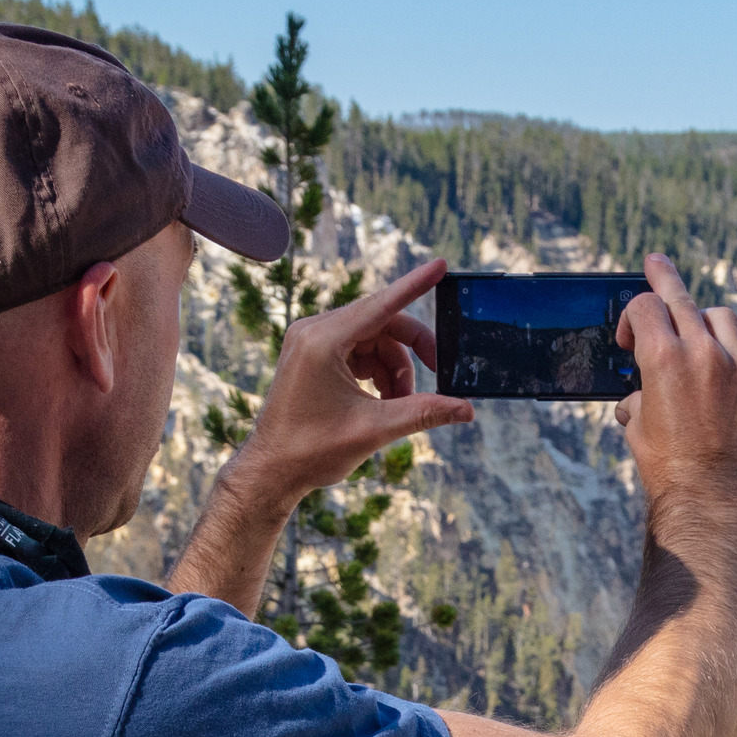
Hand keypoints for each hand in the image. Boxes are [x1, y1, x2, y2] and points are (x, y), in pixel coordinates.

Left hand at [224, 254, 475, 512]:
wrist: (270, 471)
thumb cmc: (311, 451)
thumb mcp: (375, 429)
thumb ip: (424, 413)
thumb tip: (466, 410)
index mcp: (323, 341)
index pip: (381, 304)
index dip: (415, 285)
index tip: (440, 265)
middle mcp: (313, 331)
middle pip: (381, 322)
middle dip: (411, 351)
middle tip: (438, 374)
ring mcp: (310, 341)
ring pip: (372, 339)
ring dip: (394, 368)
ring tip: (398, 405)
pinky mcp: (311, 354)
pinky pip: (357, 350)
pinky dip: (376, 372)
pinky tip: (381, 401)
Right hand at [616, 252, 736, 526]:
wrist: (709, 498)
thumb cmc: (665, 467)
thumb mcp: (636, 427)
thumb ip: (638, 397)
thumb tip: (637, 397)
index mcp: (663, 359)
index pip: (646, 306)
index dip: (631, 318)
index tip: (627, 342)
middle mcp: (702, 353)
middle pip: (680, 296)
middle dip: (663, 276)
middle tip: (655, 261)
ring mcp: (734, 367)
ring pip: (717, 316)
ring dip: (699, 318)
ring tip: (690, 331)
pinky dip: (722, 352)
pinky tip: (712, 370)